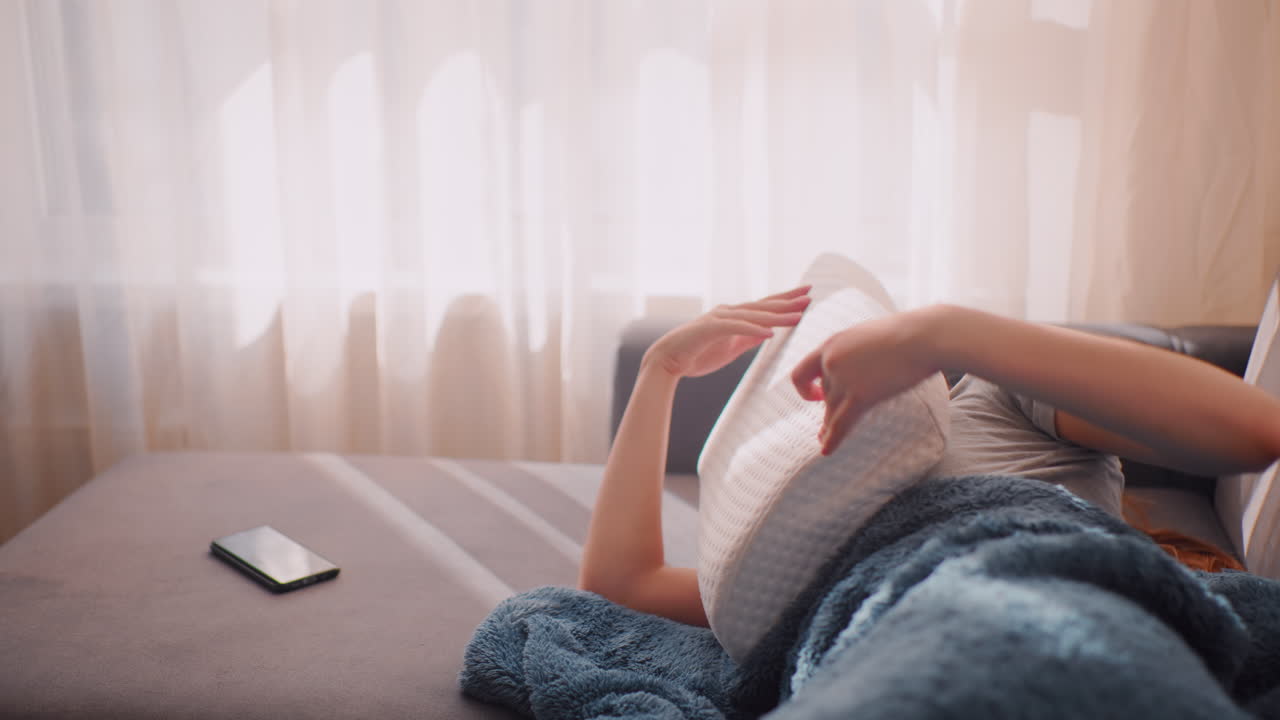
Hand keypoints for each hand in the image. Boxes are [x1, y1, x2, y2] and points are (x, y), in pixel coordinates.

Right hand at [646, 286, 811, 378]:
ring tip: (797, 315)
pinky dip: (753, 330)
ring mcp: (718, 318)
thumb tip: (767, 333)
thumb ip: (748, 339)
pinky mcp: (709, 329)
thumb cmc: (697, 355)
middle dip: (787, 300)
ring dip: (776, 315)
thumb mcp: (730, 348)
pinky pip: (736, 329)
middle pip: (763, 306)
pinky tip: (770, 333)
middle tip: (809, 294)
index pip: (764, 307)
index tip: (805, 296)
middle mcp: (728, 312)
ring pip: (753, 315)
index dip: (785, 301)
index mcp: (733, 316)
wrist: (667, 360)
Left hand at [790, 308, 939, 454]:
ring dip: (829, 426)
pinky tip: (826, 451)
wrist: (922, 337)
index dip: (804, 389)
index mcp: (831, 344)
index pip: (802, 372)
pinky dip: (832, 439)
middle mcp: (831, 361)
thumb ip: (854, 353)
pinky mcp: (860, 396)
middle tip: (825, 425)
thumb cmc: (905, 334)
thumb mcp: (867, 336)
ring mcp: (843, 379)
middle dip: (829, 407)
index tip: (815, 396)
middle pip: (825, 394)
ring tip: (824, 440)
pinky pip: (840, 424)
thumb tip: (858, 367)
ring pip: (831, 411)